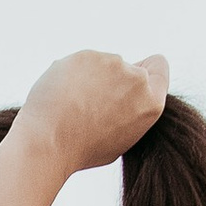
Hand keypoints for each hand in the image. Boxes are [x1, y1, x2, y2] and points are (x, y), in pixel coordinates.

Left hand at [19, 48, 168, 175]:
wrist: (47, 143)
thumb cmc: (82, 150)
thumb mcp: (120, 139)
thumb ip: (130, 110)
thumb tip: (125, 94)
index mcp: (150, 101)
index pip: (159, 67)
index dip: (145, 72)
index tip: (127, 84)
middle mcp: (135, 78)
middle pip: (127, 67)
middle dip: (113, 80)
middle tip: (92, 106)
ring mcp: (109, 62)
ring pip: (102, 64)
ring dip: (91, 78)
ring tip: (72, 106)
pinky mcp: (84, 55)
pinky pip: (80, 63)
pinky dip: (71, 75)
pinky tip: (60, 97)